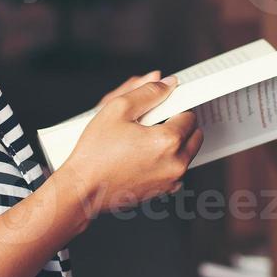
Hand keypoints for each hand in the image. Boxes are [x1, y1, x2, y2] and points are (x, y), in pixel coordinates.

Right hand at [62, 76, 203, 220]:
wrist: (83, 189)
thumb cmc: (95, 153)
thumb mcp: (118, 109)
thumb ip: (148, 92)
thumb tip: (167, 84)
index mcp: (168, 141)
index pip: (189, 115)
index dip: (173, 107)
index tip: (161, 108)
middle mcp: (175, 164)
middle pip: (194, 135)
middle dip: (178, 126)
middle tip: (151, 124)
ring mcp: (171, 181)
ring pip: (186, 153)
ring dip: (173, 144)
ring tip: (142, 141)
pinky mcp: (163, 191)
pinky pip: (174, 170)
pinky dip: (165, 161)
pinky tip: (141, 157)